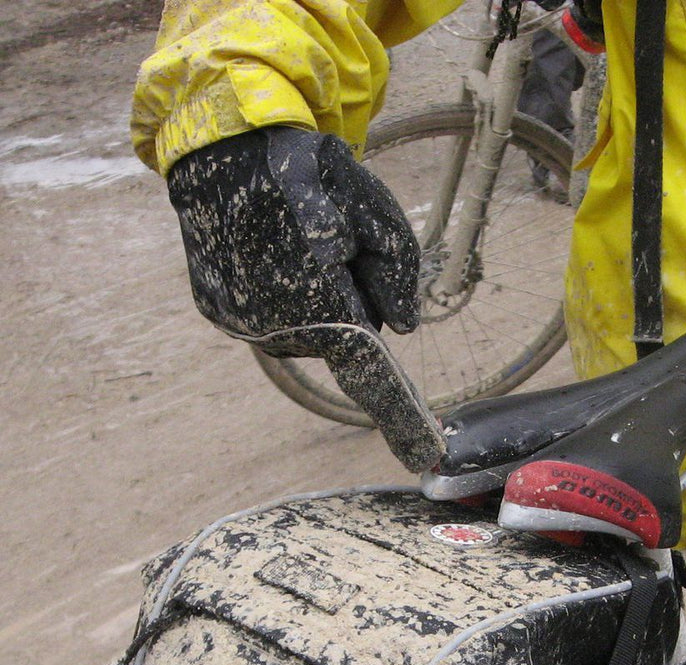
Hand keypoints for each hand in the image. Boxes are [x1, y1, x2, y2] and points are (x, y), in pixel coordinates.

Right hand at [167, 127, 443, 467]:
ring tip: (292, 236)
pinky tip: (264, 244)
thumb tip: (402, 326)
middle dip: (349, 298)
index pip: (372, 378)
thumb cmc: (306, 172)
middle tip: (330, 238)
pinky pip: (269, 316)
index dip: (402, 420)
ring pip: (306, 330)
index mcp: (323, 306)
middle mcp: (277, 329)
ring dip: (312, 294)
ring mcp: (241, 323)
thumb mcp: (371, 207)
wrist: (218, 142)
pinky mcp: (216, 312)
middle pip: (342, 337)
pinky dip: (278, 289)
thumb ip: (397, 268)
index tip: (424, 457)